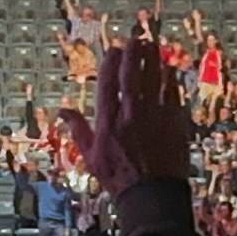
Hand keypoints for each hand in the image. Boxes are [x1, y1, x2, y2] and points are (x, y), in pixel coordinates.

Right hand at [59, 39, 190, 200]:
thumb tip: (63, 111)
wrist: (151, 196)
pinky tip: (168, 69)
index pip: (108, 84)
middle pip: (132, 75)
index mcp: (108, 123)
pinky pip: (172, 92)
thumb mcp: (90, 157)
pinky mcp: (174, 120)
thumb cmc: (117, 178)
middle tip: (134, 39)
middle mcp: (131, 115)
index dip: (111, 63)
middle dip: (133, 53)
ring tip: (151, 45)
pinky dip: (169, 78)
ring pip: (154, 78)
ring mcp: (155, 116)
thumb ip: (78, 131)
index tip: (113, 49)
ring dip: (153, 59)